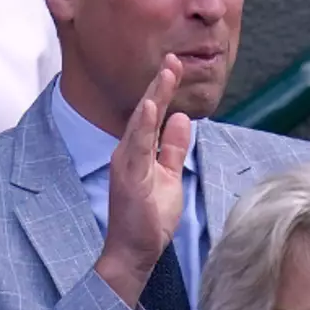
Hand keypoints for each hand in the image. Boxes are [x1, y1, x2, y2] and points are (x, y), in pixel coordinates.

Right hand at [96, 55, 191, 306]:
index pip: (153, 115)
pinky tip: (150, 107)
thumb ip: (173, 148)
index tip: (175, 65)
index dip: (163, 90)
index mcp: (138, 152)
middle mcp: (128, 153)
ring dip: (153, 98)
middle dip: (159, 85)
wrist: (132, 250)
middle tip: (173, 59)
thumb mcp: (169, 176)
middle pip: (145, 113)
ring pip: (141, 124)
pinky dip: (143, 126)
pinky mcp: (129, 178)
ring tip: (165, 74)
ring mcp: (126, 164)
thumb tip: (182, 119)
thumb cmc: (147, 218)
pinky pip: (137, 147)